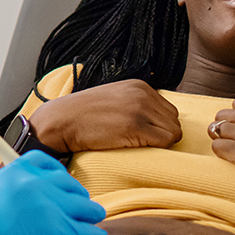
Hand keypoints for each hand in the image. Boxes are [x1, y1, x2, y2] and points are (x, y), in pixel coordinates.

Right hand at [0, 151, 109, 234]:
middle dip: (76, 196)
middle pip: (70, 185)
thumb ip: (11, 191)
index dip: (59, 174)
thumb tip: (25, 200)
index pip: (47, 163)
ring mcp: (53, 206)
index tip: (62, 181)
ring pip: (87, 207)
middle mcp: (37, 184)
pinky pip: (90, 232)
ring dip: (91, 214)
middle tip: (78, 205)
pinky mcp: (63, 231)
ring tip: (92, 220)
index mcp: (17, 172)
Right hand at [28, 79, 181, 152]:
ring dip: (159, 143)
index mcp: (139, 86)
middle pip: (174, 121)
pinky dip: (156, 149)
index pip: (169, 110)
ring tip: (136, 145)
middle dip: (161, 135)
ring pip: (173, 133)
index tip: (141, 134)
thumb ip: (135, 103)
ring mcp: (140, 109)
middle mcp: (143, 94)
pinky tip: (134, 147)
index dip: (158, 126)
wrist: (61, 120)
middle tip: (139, 142)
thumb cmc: (83, 115)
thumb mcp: (113, 98)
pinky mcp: (135, 126)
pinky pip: (165, 142)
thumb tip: (155, 121)